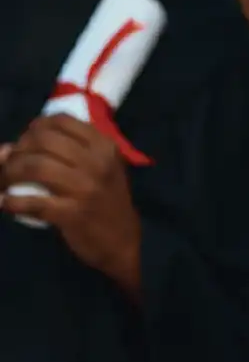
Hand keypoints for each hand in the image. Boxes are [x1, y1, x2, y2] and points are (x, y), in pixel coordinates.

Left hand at [0, 115, 141, 297]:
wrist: (123, 239)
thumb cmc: (107, 199)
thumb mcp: (103, 167)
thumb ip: (71, 152)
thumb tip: (15, 145)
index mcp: (104, 146)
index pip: (62, 121)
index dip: (35, 127)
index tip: (26, 141)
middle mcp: (96, 162)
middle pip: (44, 141)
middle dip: (18, 150)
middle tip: (10, 163)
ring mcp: (85, 188)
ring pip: (35, 167)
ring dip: (9, 172)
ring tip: (4, 181)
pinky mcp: (72, 214)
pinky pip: (32, 202)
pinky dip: (11, 201)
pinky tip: (4, 201)